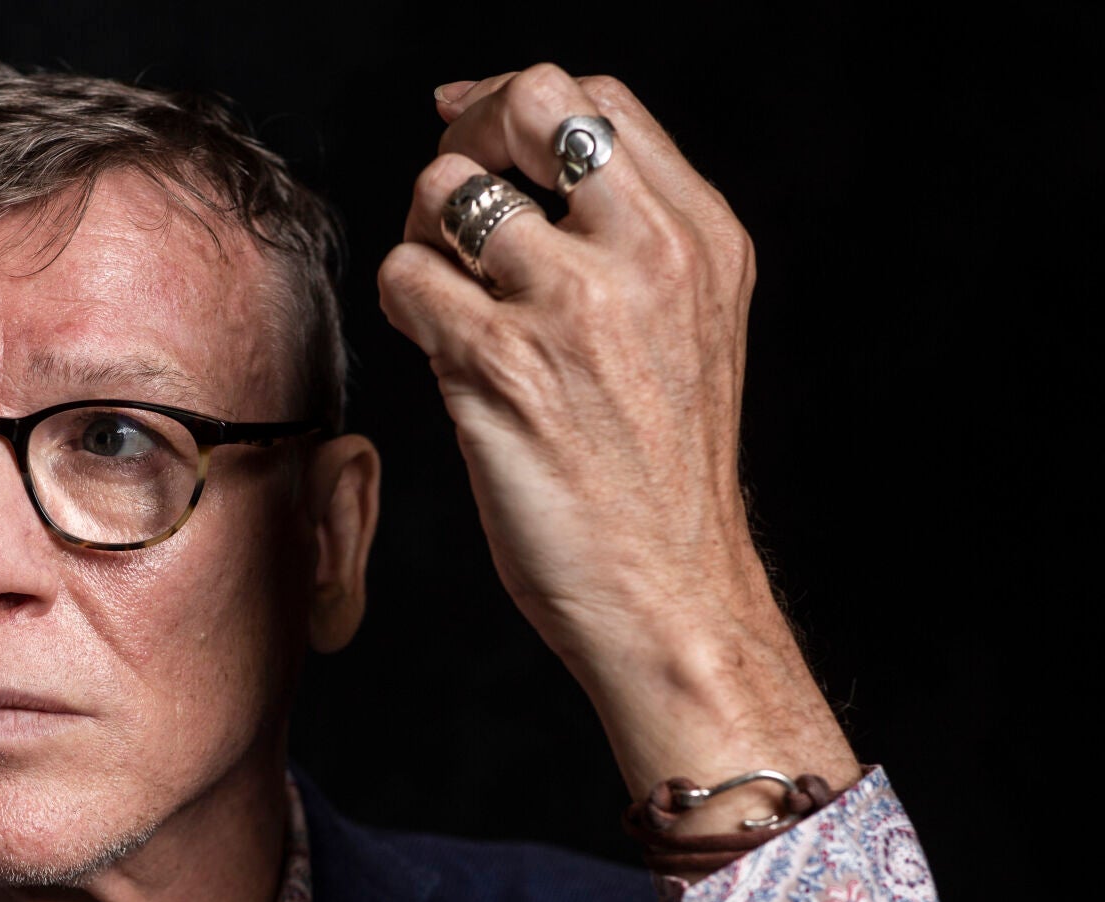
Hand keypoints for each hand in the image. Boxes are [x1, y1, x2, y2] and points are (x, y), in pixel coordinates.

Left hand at [377, 65, 858, 823]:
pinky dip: (403, 308)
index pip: (599, 101)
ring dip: (423, 238)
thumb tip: (499, 141)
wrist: (673, 598)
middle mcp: (649, 255)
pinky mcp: (502, 364)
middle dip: (469, 135)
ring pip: (447, 191)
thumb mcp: (685, 329)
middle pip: (533, 103)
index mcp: (702, 239)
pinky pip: (406, 279)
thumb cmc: (660, 476)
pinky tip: (437, 352)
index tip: (477, 135)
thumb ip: (621, 237)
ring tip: (444, 298)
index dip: (517, 103)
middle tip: (453, 208)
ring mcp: (575, 305)